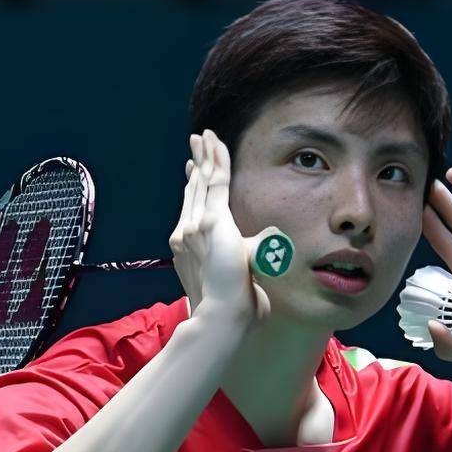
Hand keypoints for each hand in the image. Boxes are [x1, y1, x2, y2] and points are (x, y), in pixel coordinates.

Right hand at [168, 129, 283, 328]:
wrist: (224, 314)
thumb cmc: (232, 306)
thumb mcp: (237, 278)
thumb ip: (248, 266)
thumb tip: (263, 259)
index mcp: (193, 245)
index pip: (193, 208)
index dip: (194, 186)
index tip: (193, 169)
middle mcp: (189, 231)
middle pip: (193, 189)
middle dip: (196, 164)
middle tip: (196, 142)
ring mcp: (198, 225)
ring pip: (202, 181)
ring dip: (204, 156)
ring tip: (203, 137)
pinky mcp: (213, 220)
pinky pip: (215, 182)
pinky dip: (216, 161)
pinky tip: (216, 144)